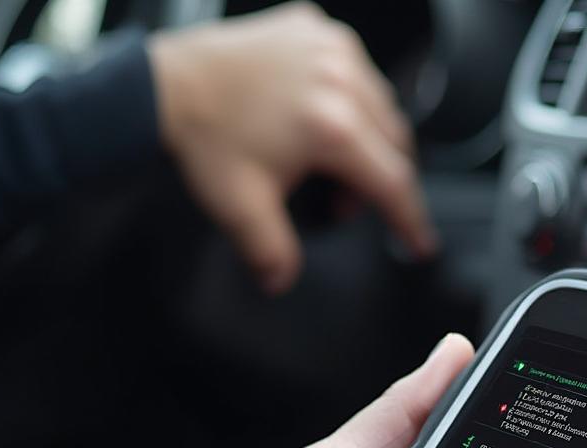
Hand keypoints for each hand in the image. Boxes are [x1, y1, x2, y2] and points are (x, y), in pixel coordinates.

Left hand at [148, 2, 436, 293]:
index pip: (393, 183)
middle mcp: (340, 78)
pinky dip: (354, 100)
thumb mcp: (241, 209)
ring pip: (383, 106)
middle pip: (395, 145)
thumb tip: (282, 280)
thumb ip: (272, 254)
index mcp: (331, 125)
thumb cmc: (203, 134)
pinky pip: (358, 72)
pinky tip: (323, 117)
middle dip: (381, 182)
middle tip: (342, 203)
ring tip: (327, 164)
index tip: (421, 242)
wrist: (165, 83)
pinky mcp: (316, 27)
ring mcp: (330, 46)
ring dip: (372, 142)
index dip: (410, 220)